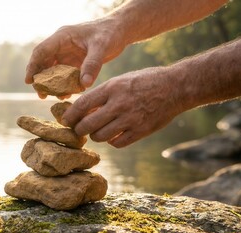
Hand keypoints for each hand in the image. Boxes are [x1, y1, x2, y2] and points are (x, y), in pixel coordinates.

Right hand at [25, 18, 125, 98]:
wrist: (120, 31)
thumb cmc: (110, 32)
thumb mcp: (102, 46)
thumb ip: (92, 64)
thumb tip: (84, 84)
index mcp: (62, 37)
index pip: (41, 51)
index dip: (33, 66)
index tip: (29, 81)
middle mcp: (61, 46)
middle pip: (44, 63)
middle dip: (41, 79)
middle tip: (41, 95)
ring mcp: (67, 55)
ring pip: (53, 71)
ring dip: (52, 84)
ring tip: (54, 97)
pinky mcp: (75, 63)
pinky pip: (65, 76)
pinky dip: (65, 85)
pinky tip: (68, 94)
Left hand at [62, 67, 182, 147]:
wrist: (176, 87)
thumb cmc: (145, 81)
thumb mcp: (121, 80)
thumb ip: (103, 94)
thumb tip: (83, 109)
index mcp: (112, 87)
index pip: (82, 104)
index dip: (70, 115)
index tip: (65, 120)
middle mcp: (119, 104)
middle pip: (88, 124)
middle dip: (78, 130)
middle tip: (77, 130)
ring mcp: (131, 119)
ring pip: (101, 136)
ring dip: (95, 136)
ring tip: (95, 132)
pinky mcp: (141, 131)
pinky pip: (117, 143)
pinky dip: (111, 141)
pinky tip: (112, 136)